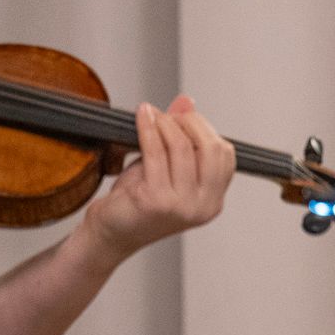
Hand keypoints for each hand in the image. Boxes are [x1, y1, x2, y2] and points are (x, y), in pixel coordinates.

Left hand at [80, 95, 237, 263]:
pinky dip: (148, 128)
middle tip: (170, 114)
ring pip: (182, 146)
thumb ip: (181, 138)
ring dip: (165, 123)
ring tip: (151, 114)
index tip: (185, 117)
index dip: (206, 129)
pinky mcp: (156, 200)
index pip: (225, 155)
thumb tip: (186, 101)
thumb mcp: (166, 169)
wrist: (110, 233)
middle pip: (210, 147)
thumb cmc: (137, 203)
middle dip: (190, 122)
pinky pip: (155, 152)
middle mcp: (203, 206)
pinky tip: (142, 117)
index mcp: (213, 202)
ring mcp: (181, 206)